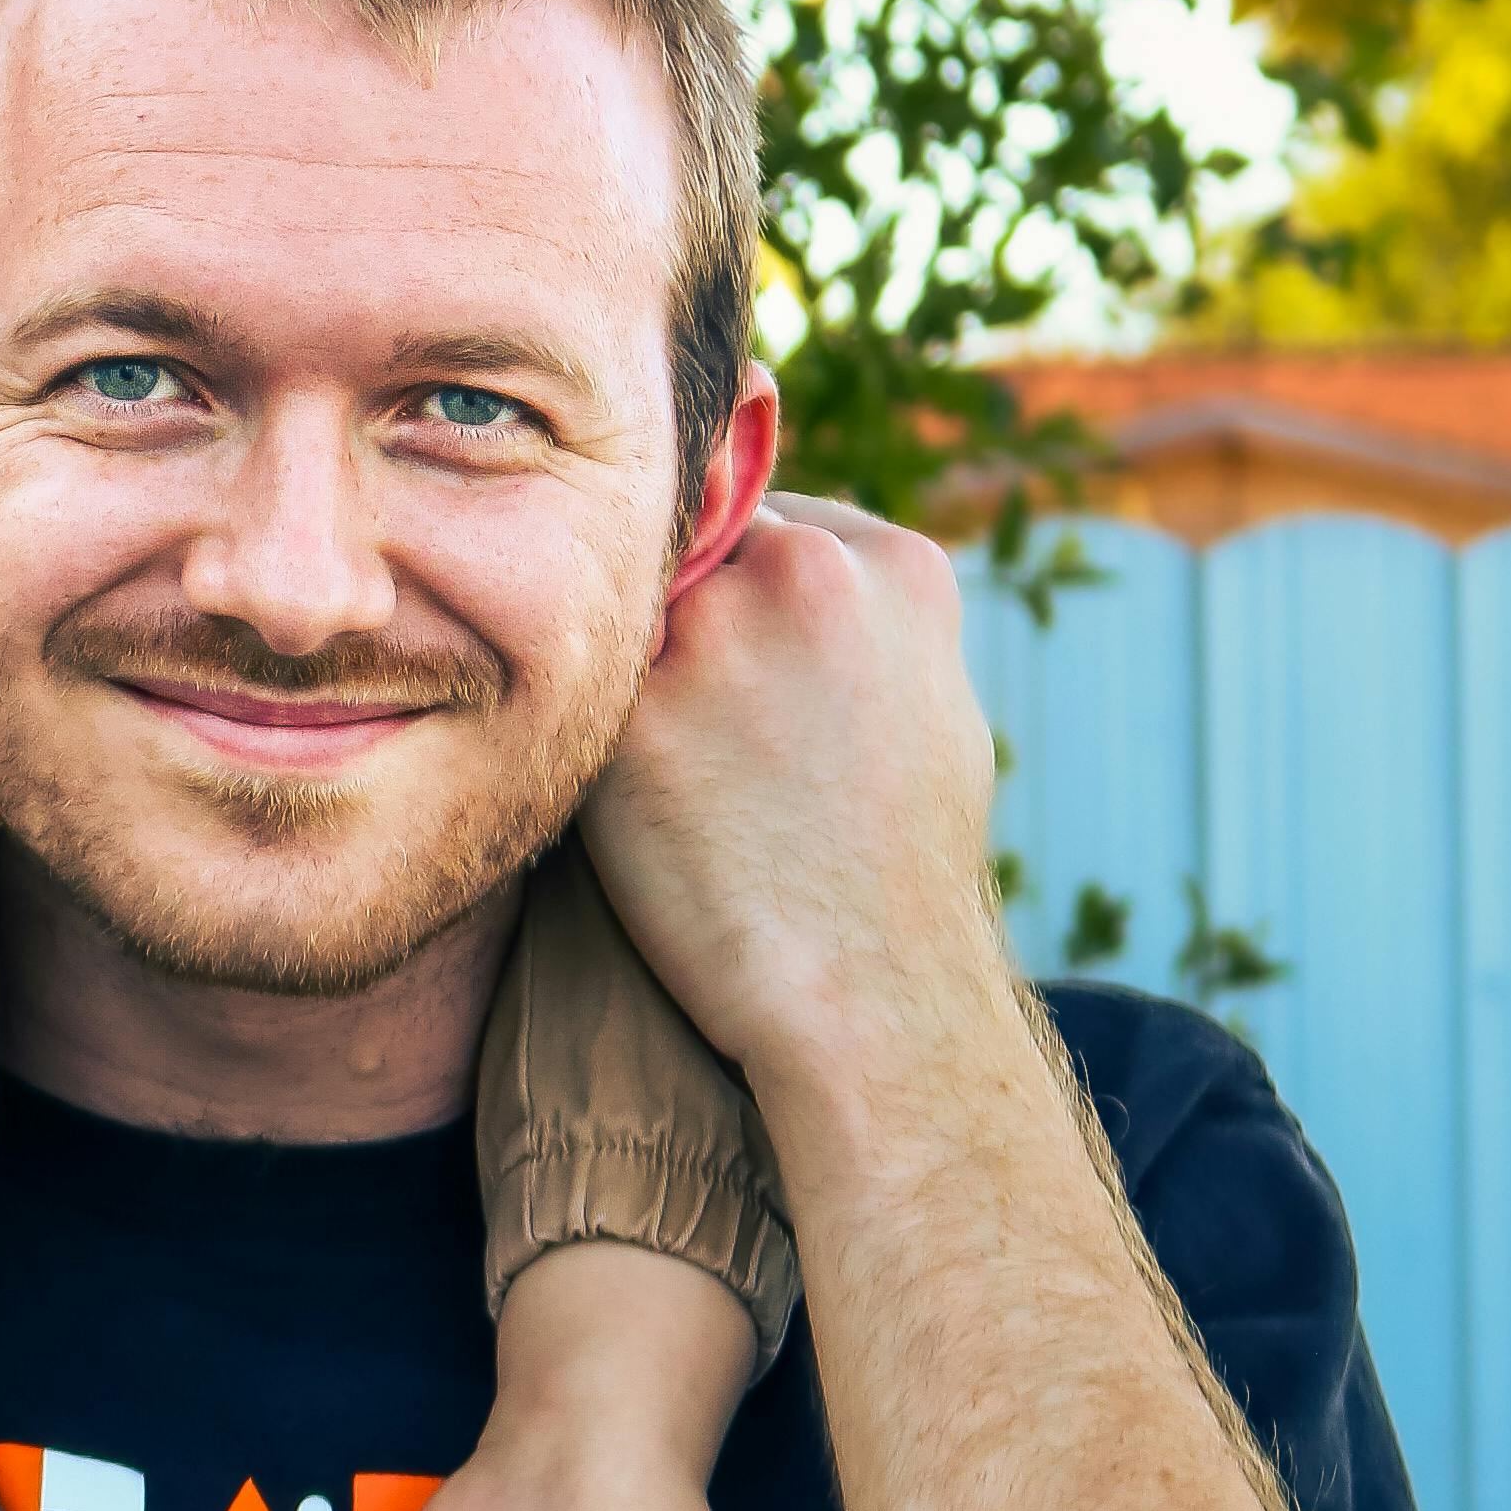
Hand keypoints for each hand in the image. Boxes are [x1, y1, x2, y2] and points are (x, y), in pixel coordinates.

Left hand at [570, 496, 1004, 1109]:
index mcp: (896, 561)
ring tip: (681, 766)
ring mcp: (711, 634)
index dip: (744, 591)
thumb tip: (791, 571)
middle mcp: (805, 573)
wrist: (869, 993)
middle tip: (702, 718)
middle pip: (697, 544)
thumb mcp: (928, 701)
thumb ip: (862, 619)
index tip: (739, 661)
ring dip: (633, 665)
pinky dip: (594, 731)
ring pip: (630, 607)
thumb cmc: (903, 869)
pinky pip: (582, 684)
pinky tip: (638, 798)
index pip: (778, 518)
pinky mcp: (626, 707)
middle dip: (686, 614)